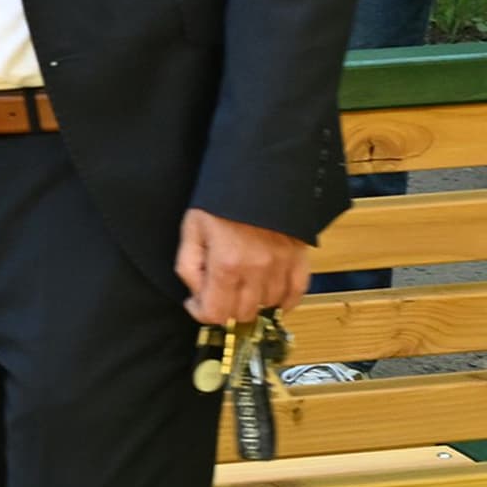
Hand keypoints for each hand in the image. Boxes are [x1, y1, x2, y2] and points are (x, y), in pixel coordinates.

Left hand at [175, 207, 313, 326]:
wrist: (259, 172)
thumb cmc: (221, 198)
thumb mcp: (191, 228)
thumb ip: (188, 266)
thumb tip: (196, 294)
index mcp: (226, 264)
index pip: (215, 314)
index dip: (201, 312)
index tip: (196, 302)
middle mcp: (256, 270)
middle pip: (242, 314)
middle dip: (226, 307)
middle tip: (219, 290)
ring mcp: (281, 266)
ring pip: (268, 306)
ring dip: (253, 301)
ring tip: (243, 282)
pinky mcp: (299, 258)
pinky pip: (297, 293)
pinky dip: (285, 300)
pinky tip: (272, 295)